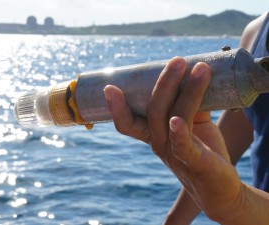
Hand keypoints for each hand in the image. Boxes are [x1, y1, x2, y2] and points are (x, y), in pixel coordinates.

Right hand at [104, 57, 242, 223]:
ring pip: (171, 118)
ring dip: (186, 91)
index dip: (116, 107)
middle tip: (176, 61)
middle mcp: (158, 142)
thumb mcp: (194, 123)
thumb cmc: (203, 151)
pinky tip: (176, 121)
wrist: (218, 185)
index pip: (127, 122)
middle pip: (152, 110)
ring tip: (200, 69)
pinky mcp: (194, 162)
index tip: (110, 87)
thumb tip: (195, 73)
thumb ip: (190, 103)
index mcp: (153, 134)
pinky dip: (178, 132)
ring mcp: (173, 153)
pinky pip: (182, 145)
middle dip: (163, 83)